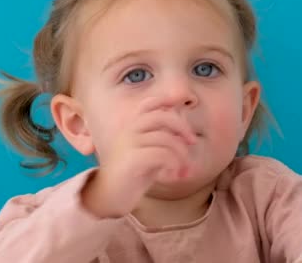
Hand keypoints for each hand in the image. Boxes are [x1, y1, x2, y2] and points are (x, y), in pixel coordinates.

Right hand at [81, 97, 196, 217]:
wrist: (108, 197)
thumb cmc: (132, 176)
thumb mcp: (149, 153)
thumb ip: (162, 140)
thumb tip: (186, 134)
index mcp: (132, 126)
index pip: (151, 104)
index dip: (169, 104)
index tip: (184, 121)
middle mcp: (129, 130)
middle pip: (163, 116)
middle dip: (183, 128)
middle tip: (192, 143)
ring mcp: (129, 143)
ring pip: (166, 138)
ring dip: (182, 155)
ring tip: (185, 170)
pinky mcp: (132, 160)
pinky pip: (163, 154)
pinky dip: (175, 165)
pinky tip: (174, 176)